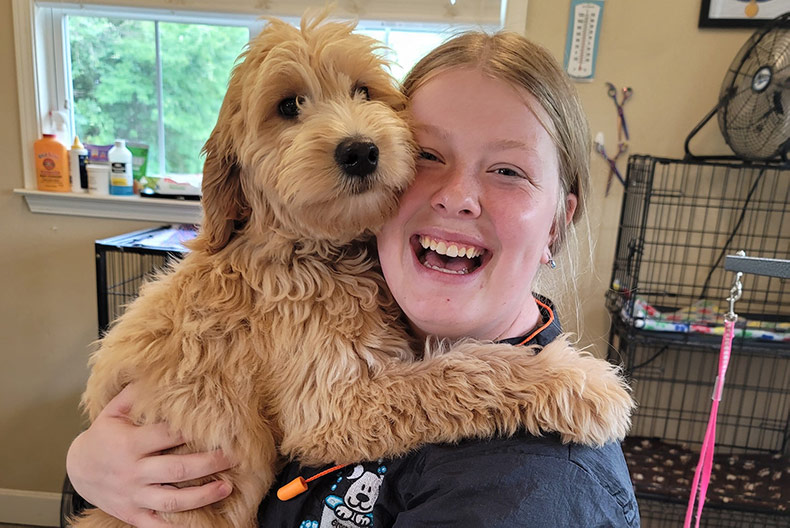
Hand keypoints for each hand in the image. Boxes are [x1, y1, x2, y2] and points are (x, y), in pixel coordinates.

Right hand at [66, 384, 233, 526]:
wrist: (79, 471)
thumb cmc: (103, 437)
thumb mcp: (112, 412)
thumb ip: (135, 394)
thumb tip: (156, 370)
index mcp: (130, 444)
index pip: (168, 435)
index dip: (194, 430)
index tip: (220, 425)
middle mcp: (133, 472)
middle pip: (177, 469)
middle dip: (209, 462)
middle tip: (234, 455)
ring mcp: (134, 496)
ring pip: (172, 500)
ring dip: (202, 496)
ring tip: (226, 487)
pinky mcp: (133, 514)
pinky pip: (157, 523)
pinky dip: (177, 525)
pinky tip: (202, 521)